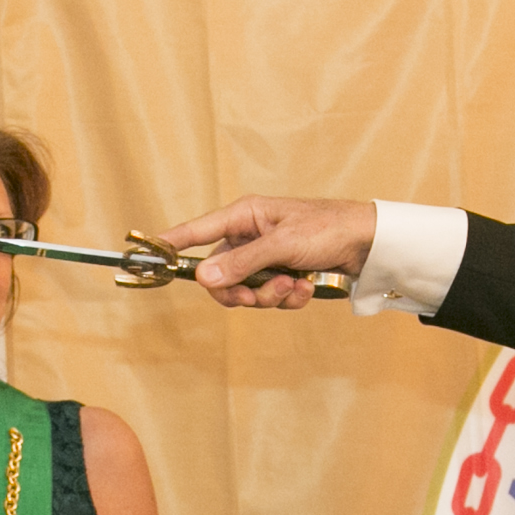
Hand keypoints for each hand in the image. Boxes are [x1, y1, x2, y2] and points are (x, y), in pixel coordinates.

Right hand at [150, 196, 376, 309]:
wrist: (369, 242)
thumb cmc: (327, 227)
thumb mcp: (282, 244)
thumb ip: (242, 263)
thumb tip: (204, 278)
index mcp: (243, 216)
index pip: (196, 231)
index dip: (170, 244)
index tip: (145, 255)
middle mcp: (249, 236)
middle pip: (220, 276)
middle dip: (242, 291)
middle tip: (261, 296)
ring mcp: (265, 258)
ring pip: (246, 292)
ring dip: (271, 296)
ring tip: (295, 285)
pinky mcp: (282, 275)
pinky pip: (270, 298)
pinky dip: (288, 298)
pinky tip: (307, 287)